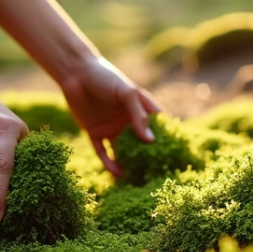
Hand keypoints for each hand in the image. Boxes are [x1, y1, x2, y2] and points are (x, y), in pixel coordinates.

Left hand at [59, 57, 162, 176]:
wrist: (75, 73)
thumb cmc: (105, 77)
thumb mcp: (126, 93)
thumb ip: (138, 115)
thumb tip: (151, 140)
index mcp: (139, 108)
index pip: (156, 125)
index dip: (166, 138)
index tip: (177, 153)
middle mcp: (127, 120)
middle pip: (140, 142)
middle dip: (148, 156)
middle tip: (158, 172)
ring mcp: (111, 128)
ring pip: (122, 150)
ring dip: (129, 163)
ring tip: (139, 179)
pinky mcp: (94, 133)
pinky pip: (103, 152)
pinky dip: (110, 163)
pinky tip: (118, 174)